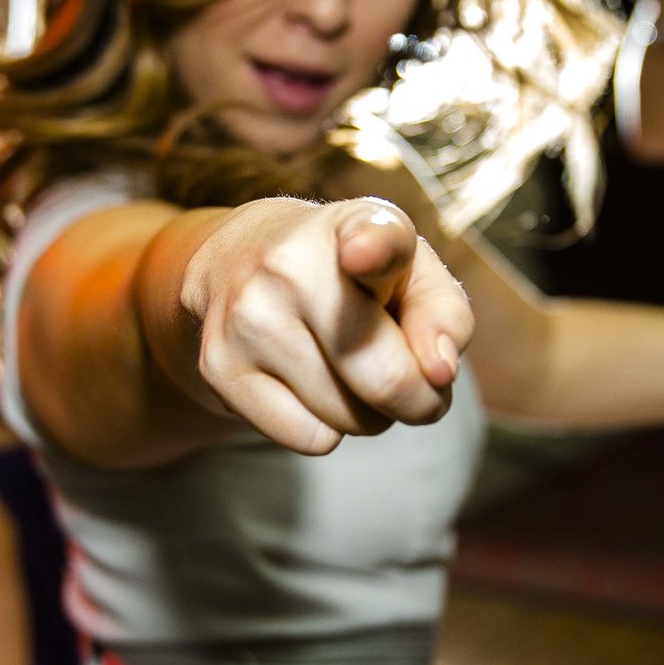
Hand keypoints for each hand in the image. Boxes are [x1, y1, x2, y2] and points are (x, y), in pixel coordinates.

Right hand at [182, 197, 473, 454]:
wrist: (238, 260)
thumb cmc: (350, 275)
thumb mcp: (411, 273)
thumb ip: (445, 315)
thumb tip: (438, 371)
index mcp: (355, 225)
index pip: (370, 236)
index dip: (372, 247)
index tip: (363, 252)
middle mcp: (291, 263)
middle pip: (384, 377)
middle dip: (418, 401)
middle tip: (415, 385)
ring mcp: (248, 316)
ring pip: (348, 419)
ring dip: (368, 415)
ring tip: (349, 371)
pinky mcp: (217, 366)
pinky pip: (309, 439)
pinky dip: (325, 430)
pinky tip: (309, 386)